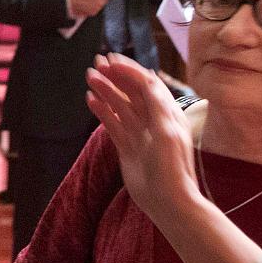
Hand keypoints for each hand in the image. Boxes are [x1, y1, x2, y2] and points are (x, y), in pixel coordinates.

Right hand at [85, 53, 199, 222]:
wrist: (168, 201)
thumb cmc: (172, 168)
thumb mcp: (168, 132)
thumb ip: (156, 105)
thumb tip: (146, 79)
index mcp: (168, 113)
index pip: (147, 84)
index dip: (129, 71)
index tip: (110, 61)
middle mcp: (153, 120)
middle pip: (132, 92)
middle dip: (115, 76)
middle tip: (96, 63)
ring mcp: (139, 133)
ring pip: (120, 105)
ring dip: (106, 90)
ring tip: (89, 77)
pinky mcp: (126, 146)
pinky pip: (112, 123)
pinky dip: (102, 110)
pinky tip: (90, 100)